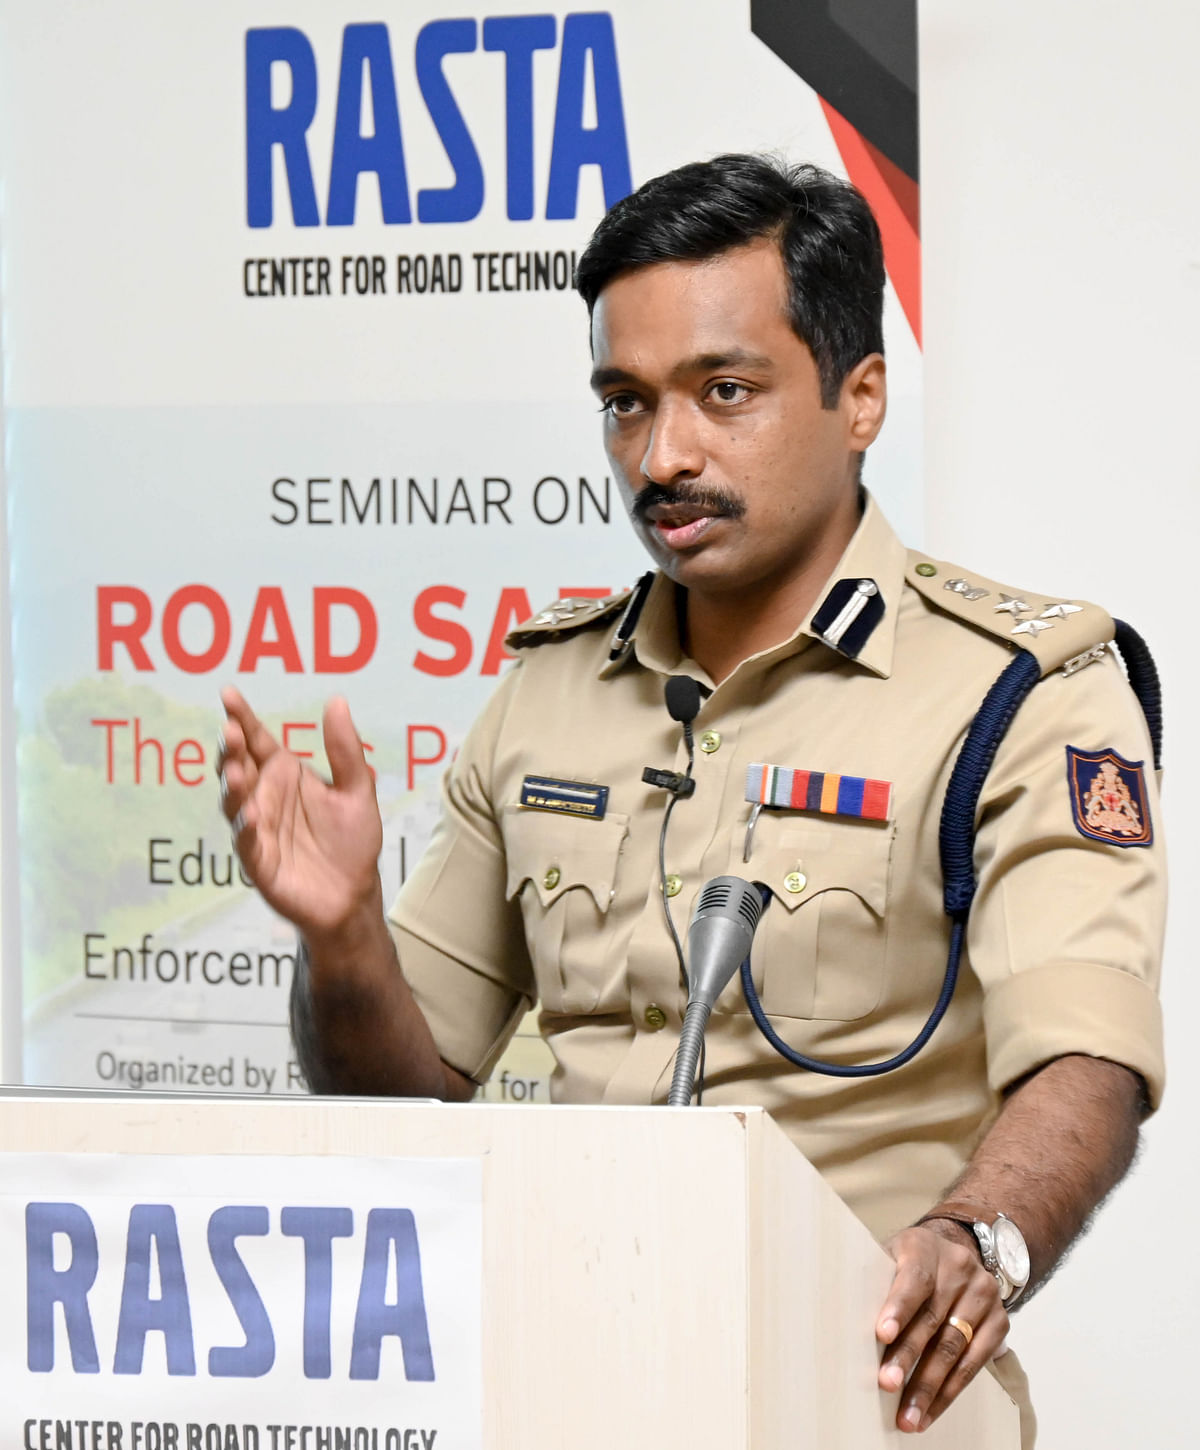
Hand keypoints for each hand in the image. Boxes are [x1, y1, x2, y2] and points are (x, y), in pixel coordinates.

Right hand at [218, 687, 383, 942]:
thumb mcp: (357, 790)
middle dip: (232, 749)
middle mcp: (265, 797)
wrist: (354, 895)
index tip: (228, 693)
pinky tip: (250, 813)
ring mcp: (257, 828)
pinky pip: (246, 841)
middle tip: (231, 732)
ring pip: (235, 801)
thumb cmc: (352, 841)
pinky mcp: (258, 860)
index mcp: (285, 775)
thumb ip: (345, 750)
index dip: (242, 718)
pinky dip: (245, 827)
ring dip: (233, 785)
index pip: (258, 741)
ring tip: (236, 770)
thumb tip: (337, 700)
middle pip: (239, 766)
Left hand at [876, 1221, 1007, 1432]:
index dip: (899, 1307)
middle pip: (933, 1318)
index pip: (914, 1278)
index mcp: (926, 1247)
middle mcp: (960, 1267)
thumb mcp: (889, 1256)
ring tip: (908, 1415)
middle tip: (887, 1384)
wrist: (953, 1252)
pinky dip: (950, 1391)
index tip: (882, 1335)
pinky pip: (975, 1363)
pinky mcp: (1000, 1321)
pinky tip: (931, 1410)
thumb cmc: (908, 1263)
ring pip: (955, 1346)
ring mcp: (984, 1294)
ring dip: (929, 1385)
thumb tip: (843, 1319)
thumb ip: (875, 1281)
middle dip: (909, 1356)